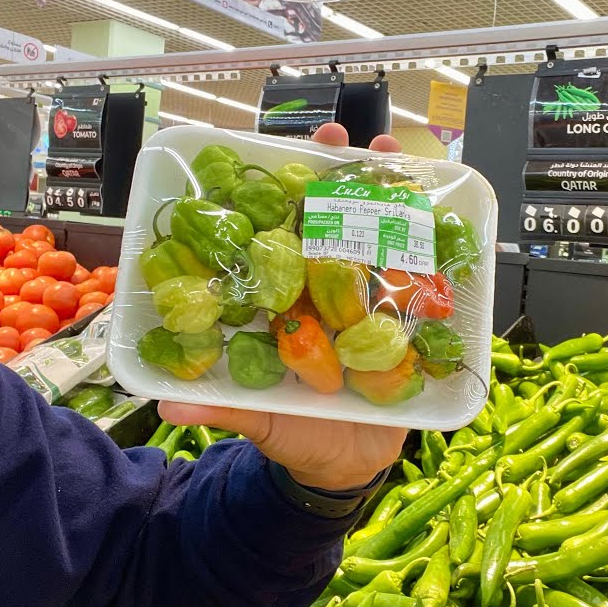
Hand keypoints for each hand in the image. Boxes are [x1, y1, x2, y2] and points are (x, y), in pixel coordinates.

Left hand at [158, 122, 406, 490]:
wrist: (350, 469)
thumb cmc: (297, 439)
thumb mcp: (260, 422)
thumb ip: (221, 408)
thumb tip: (164, 404)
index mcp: (284, 306)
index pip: (275, 240)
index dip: (272, 199)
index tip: (269, 157)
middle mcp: (323, 295)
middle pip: (328, 225)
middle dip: (335, 178)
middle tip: (339, 137)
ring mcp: (366, 303)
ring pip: (376, 239)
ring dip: (387, 193)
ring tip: (390, 152)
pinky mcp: (406, 321)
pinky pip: (420, 278)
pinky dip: (432, 243)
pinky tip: (443, 211)